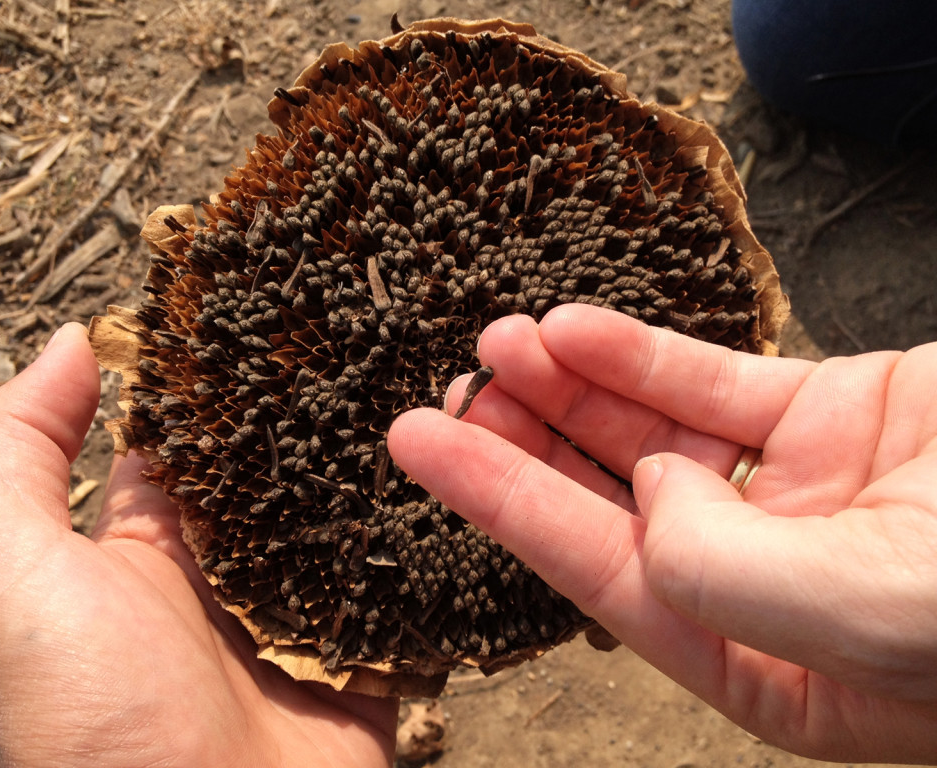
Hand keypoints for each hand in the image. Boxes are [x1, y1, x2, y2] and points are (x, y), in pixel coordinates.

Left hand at [0, 324, 396, 767]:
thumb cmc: (88, 718)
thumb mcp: (2, 572)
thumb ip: (17, 451)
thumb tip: (72, 342)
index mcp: (145, 545)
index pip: (187, 433)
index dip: (219, 368)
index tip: (269, 292)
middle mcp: (227, 570)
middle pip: (282, 463)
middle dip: (318, 404)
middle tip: (372, 321)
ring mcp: (304, 609)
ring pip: (351, 510)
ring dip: (384, 461)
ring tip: (435, 381)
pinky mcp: (367, 648)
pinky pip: (403, 575)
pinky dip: (427, 533)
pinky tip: (464, 474)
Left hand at [388, 304, 936, 763]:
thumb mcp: (870, 621)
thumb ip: (727, 577)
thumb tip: (645, 497)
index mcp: (760, 658)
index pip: (595, 575)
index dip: (497, 504)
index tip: (420, 447)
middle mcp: (765, 574)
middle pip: (606, 501)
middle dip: (519, 444)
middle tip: (442, 395)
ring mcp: (797, 492)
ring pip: (649, 429)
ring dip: (569, 386)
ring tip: (495, 347)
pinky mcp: (836, 416)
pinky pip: (716, 380)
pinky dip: (642, 350)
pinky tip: (574, 328)